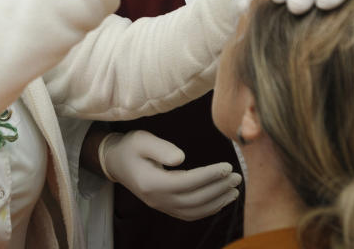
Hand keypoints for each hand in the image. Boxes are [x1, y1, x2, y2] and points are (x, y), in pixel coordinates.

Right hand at [98, 130, 241, 220]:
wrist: (116, 162)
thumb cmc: (131, 147)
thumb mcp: (142, 140)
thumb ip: (161, 148)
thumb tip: (181, 158)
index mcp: (151, 182)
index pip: (186, 182)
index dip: (208, 176)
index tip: (227, 166)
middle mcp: (157, 199)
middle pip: (194, 199)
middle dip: (218, 189)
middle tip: (237, 176)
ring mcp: (161, 206)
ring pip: (194, 210)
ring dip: (217, 202)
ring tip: (234, 190)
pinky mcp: (165, 207)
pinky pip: (189, 214)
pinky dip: (207, 210)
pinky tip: (221, 200)